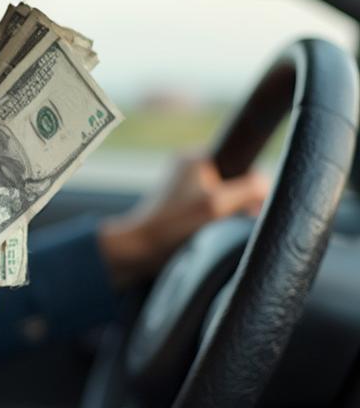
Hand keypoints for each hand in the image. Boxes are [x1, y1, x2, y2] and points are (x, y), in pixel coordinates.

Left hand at [98, 154, 267, 285]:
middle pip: (237, 180)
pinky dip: (220, 220)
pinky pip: (215, 208)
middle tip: (237, 220)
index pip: (244, 161)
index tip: (252, 205)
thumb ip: (249, 189)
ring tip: (222, 227)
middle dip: (243, 201)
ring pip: (227, 196)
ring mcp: (186, 186)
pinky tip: (215, 232)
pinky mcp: (184, 206)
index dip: (254, 184)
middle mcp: (190, 167)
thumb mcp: (217, 204)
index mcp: (196, 157)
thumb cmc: (173, 225)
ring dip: (232, 213)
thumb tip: (269, 185)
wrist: (139, 250)